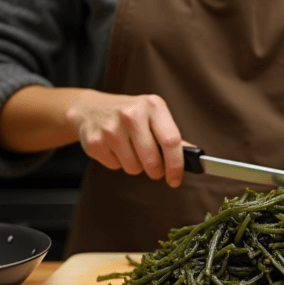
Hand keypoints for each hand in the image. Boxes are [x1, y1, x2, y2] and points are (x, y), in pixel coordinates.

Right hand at [65, 91, 183, 186]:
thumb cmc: (129, 114)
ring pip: (134, 168)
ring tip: (130, 150)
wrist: (91, 108)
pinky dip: (118, 163)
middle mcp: (131, 114)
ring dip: (136, 166)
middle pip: (152, 160)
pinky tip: (115, 148)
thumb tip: (192, 156)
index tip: (175, 179)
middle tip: (154, 167)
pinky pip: (116, 167)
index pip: (171, 142)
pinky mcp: (95, 142)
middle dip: (156, 171)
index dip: (176, 165)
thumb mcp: (153, 115)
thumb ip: (170, 135)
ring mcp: (111, 128)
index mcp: (153, 106)